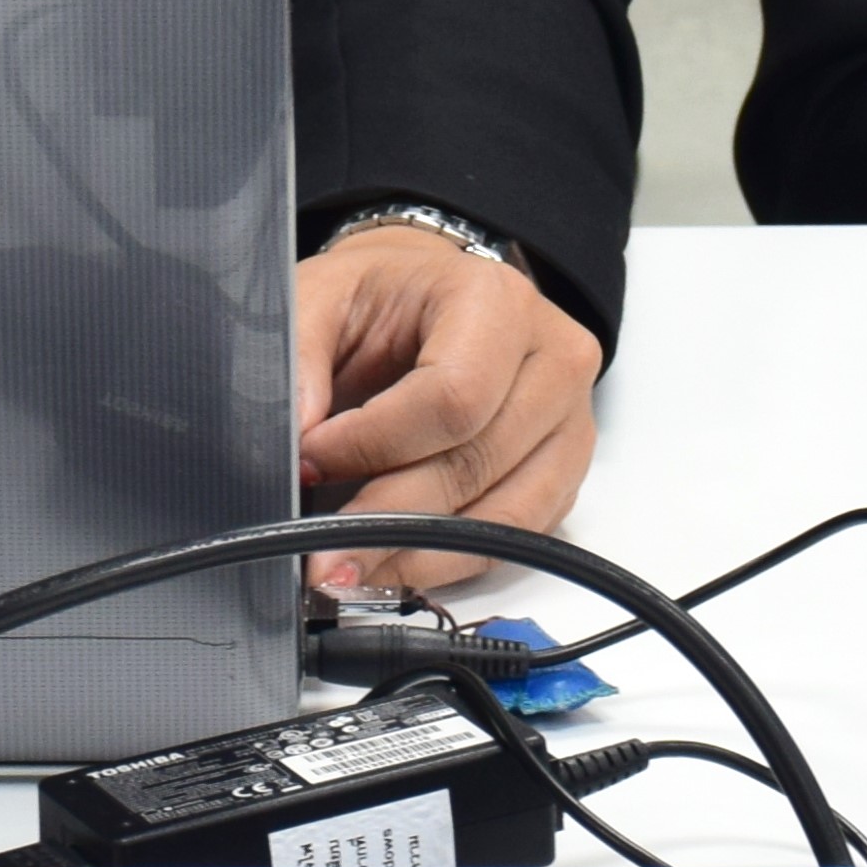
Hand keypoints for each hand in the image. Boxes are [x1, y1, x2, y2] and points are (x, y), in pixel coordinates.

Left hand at [292, 224, 603, 590]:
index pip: (452, 396)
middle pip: (475, 464)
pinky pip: (513, 540)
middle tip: (317, 549)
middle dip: (385, 517)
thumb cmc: (382, 297)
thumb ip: (299, 353)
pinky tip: (392, 566)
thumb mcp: (324, 294)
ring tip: (347, 571)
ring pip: (502, 518)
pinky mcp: (564, 471)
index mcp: (496, 299)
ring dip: (415, 556)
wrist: (427, 297)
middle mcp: (552, 358)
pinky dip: (447, 563)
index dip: (374, 444)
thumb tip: (297, 433)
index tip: (310, 459)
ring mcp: (569, 421)